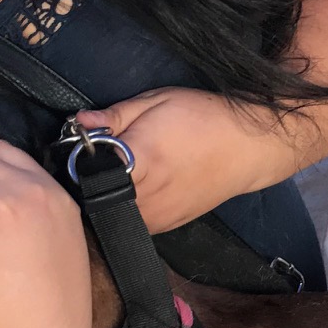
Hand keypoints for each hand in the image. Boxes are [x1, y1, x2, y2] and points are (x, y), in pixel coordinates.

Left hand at [74, 89, 286, 233]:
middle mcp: (147, 196)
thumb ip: (116, 115)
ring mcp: (158, 217)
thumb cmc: (205, 118)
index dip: (79, 160)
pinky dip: (127, 208)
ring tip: (120, 174)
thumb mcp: (158, 101)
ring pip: (111, 215)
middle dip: (90, 181)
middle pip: (95, 199)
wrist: (249, 147)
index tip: (83, 147)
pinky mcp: (167, 227)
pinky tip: (138, 187)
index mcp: (142, 161)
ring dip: (107, 197)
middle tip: (99, 159)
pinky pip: (131, 223)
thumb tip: (80, 122)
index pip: (88, 171)